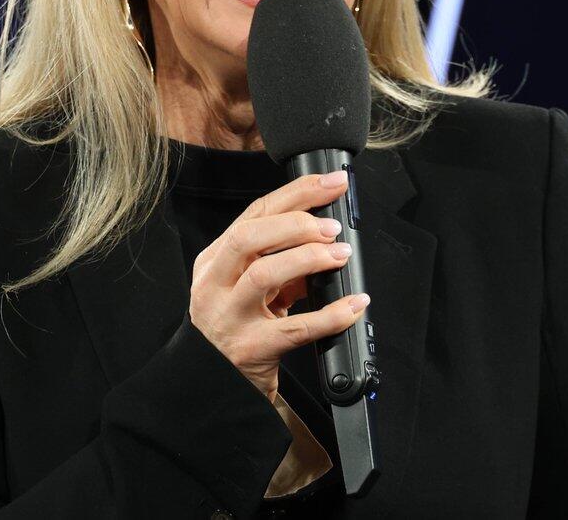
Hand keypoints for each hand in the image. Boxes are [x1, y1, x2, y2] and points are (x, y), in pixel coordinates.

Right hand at [188, 169, 370, 402]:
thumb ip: (277, 262)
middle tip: (332, 227)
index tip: (330, 184)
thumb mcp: (248, 289)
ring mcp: (230, 317)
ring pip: (264, 274)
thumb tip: (324, 235)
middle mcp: (215, 285)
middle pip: (250, 237)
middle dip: (297, 223)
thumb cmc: (235, 329)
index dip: (296, 194)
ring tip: (340, 256)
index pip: (253, 215)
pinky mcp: (252, 349)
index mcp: (214, 262)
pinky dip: (331, 314)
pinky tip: (353, 305)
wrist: (215, 383)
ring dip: (309, 258)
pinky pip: (296, 327)